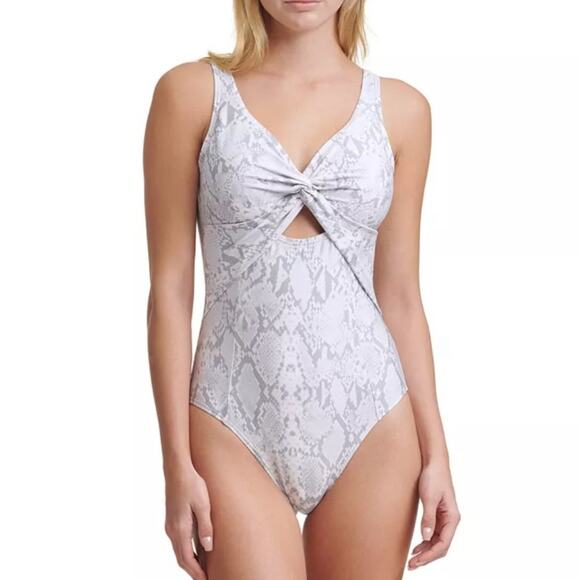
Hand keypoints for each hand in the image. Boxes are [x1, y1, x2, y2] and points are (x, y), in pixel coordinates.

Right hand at [164, 464, 213, 579]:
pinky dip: (186, 551)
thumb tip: (207, 548)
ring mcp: (170, 525)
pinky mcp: (172, 519)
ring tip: (202, 569)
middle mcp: (172, 530)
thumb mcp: (203, 504)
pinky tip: (196, 550)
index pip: (187, 559)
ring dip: (189, 562)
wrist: (177, 468)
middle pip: (181, 558)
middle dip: (193, 571)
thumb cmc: (192, 484)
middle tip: (205, 578)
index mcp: (179, 529)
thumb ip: (205, 527)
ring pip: (179, 550)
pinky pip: (179, 541)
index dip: (196, 573)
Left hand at [408, 459, 460, 570]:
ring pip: (438, 541)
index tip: (417, 561)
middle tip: (411, 565)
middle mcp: (451, 520)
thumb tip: (426, 538)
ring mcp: (445, 518)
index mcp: (452, 518)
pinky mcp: (438, 514)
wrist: (434, 462)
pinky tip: (417, 547)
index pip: (443, 544)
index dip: (430, 555)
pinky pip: (434, 533)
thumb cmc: (433, 477)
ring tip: (412, 560)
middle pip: (441, 546)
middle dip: (427, 557)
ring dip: (426, 551)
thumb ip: (428, 518)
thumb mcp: (428, 497)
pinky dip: (426, 542)